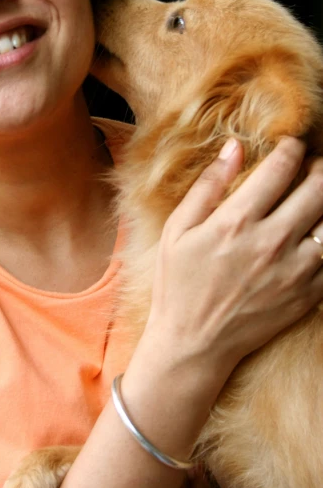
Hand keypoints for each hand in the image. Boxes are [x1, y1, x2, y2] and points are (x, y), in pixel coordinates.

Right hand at [145, 137, 322, 380]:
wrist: (194, 344)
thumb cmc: (178, 283)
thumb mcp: (178, 230)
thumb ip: (208, 186)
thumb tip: (233, 148)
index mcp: (237, 221)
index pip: (281, 167)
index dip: (292, 147)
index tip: (291, 143)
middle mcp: (272, 242)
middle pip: (319, 189)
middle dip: (320, 167)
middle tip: (314, 164)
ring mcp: (295, 271)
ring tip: (316, 197)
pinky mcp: (307, 295)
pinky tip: (314, 235)